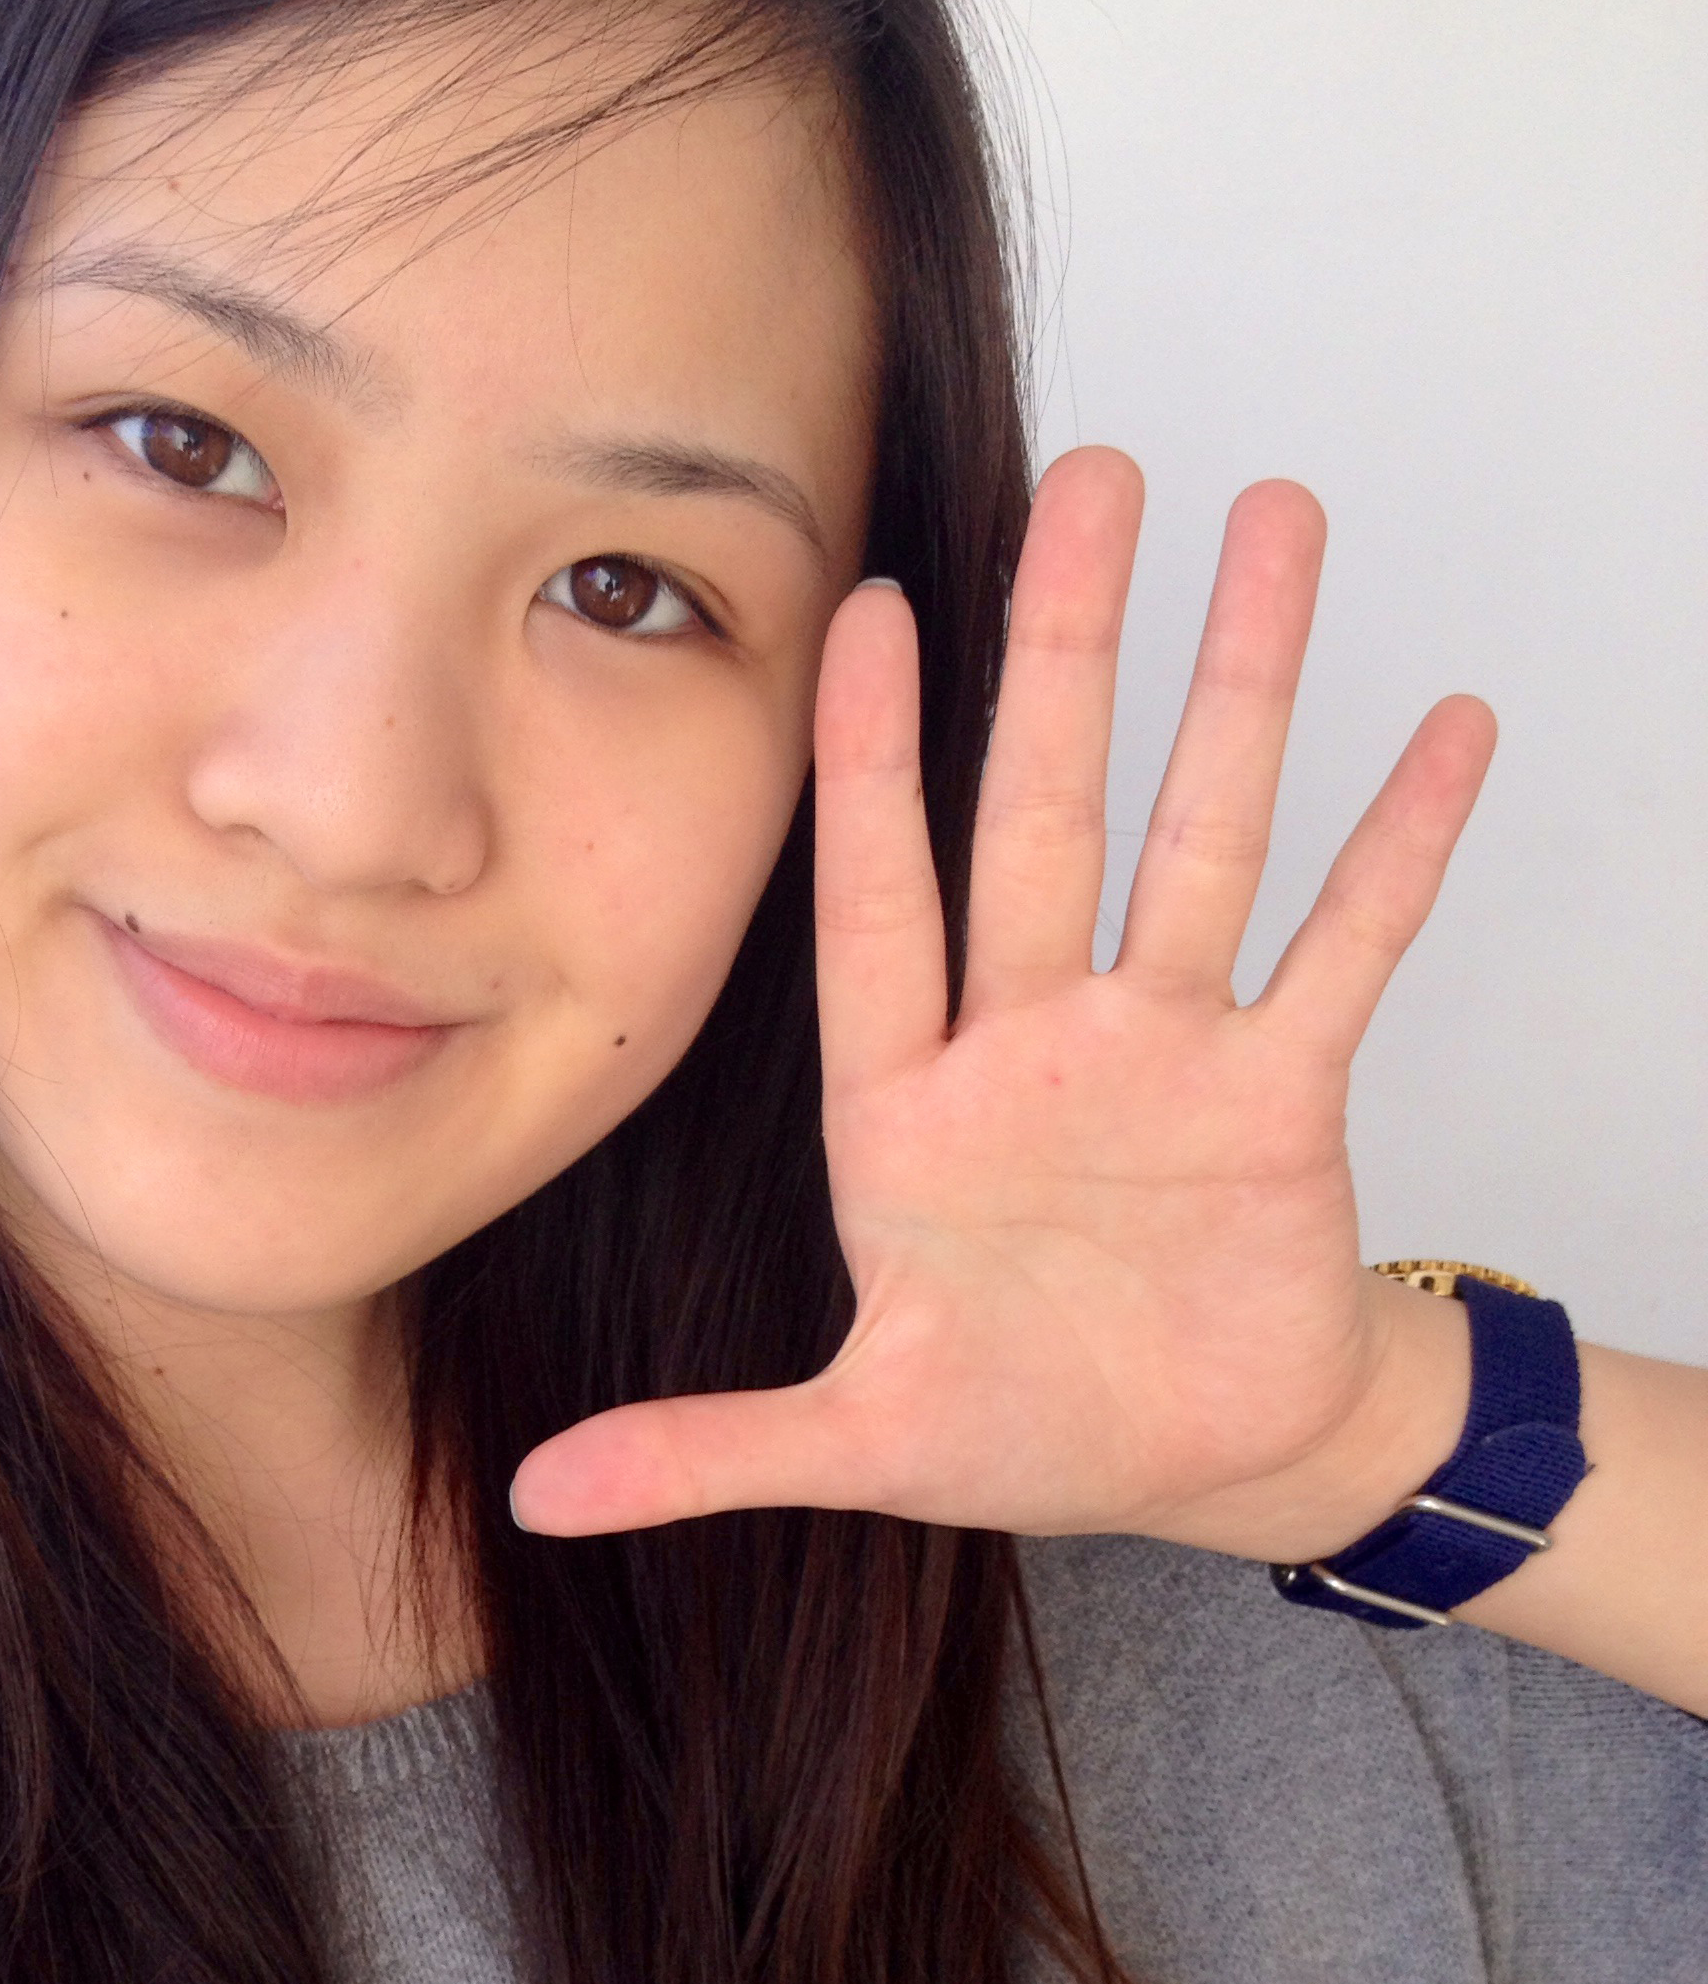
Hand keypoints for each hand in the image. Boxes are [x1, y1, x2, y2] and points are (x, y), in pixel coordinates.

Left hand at [509, 447, 1500, 1558]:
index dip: (867, 761)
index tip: (859, 607)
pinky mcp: (1283, 1093)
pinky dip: (1397, 849)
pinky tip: (1445, 726)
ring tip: (1279, 522)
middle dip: (1063, 651)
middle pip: (1044, 814)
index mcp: (907, 1109)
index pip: (879, 900)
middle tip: (1090, 478)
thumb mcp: (858, 1446)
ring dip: (1244, 691)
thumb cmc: (1023, 1429)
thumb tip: (538, 1505)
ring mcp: (1165, 1053)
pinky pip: (1348, 950)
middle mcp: (1032, 1043)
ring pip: (1205, 838)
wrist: (1197, 1460)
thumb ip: (705, 1453)